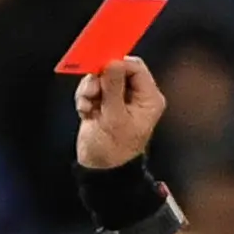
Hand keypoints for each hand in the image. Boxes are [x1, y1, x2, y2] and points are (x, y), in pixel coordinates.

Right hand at [74, 56, 164, 170]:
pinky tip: (85, 112)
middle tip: (91, 93)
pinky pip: (92, 89)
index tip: (100, 70)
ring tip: (87, 106)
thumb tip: (112, 62)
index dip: (117, 65)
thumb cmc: (113, 149)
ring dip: (89, 90)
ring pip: (101, 78)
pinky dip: (85, 98)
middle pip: (117, 70)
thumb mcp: (114, 118)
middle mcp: (136, 95)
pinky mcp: (103, 103)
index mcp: (148, 98)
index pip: (135, 68)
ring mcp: (119, 99)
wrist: (99, 171)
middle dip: (100, 79)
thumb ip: (113, 88)